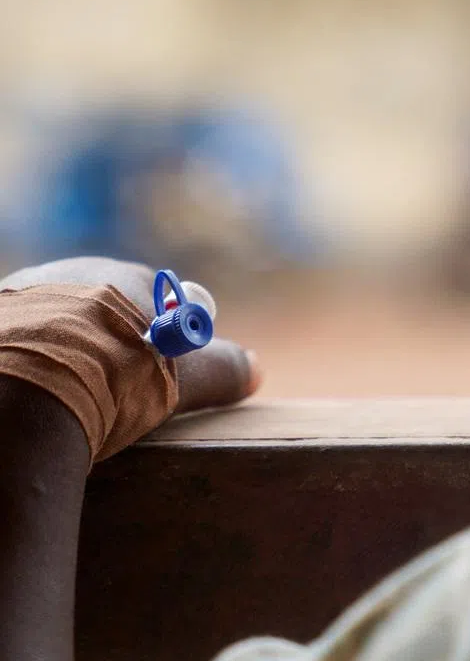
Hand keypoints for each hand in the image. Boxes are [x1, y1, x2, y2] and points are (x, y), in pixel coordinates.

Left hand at [0, 257, 261, 415]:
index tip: (181, 369)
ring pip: (72, 312)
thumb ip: (224, 369)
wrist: (15, 390)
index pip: (185, 300)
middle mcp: (90, 270)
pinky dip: (37, 347)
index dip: (192, 336)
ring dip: (80, 339)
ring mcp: (35, 287)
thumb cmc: (111, 381)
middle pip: (124, 304)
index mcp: (142, 279)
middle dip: (131, 336)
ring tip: (73, 389)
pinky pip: (27, 325)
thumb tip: (255, 369)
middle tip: (125, 387)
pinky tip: (36, 381)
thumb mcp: (180, 381)